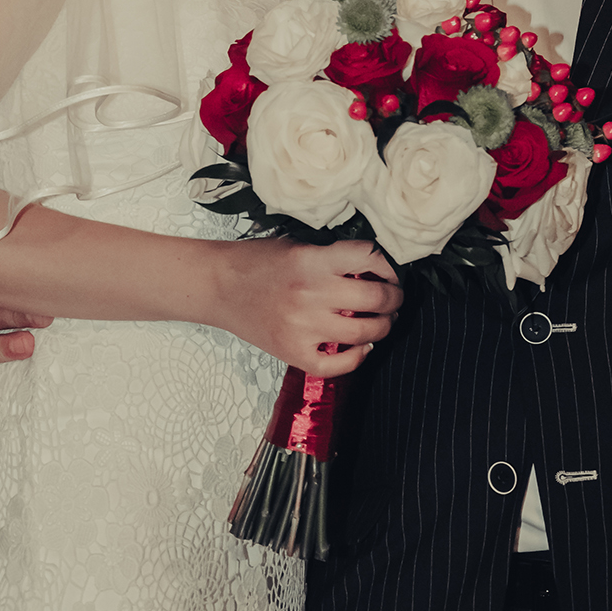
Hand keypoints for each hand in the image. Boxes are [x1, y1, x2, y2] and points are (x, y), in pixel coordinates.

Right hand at [211, 239, 402, 377]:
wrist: (217, 286)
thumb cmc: (256, 262)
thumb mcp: (298, 245)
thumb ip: (333, 256)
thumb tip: (375, 267)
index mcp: (312, 260)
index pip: (369, 257)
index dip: (388, 264)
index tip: (391, 271)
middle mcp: (310, 294)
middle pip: (375, 299)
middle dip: (393, 298)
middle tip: (394, 297)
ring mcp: (302, 327)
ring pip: (364, 334)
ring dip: (382, 327)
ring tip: (383, 321)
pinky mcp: (292, 353)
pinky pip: (336, 365)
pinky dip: (356, 359)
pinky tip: (361, 348)